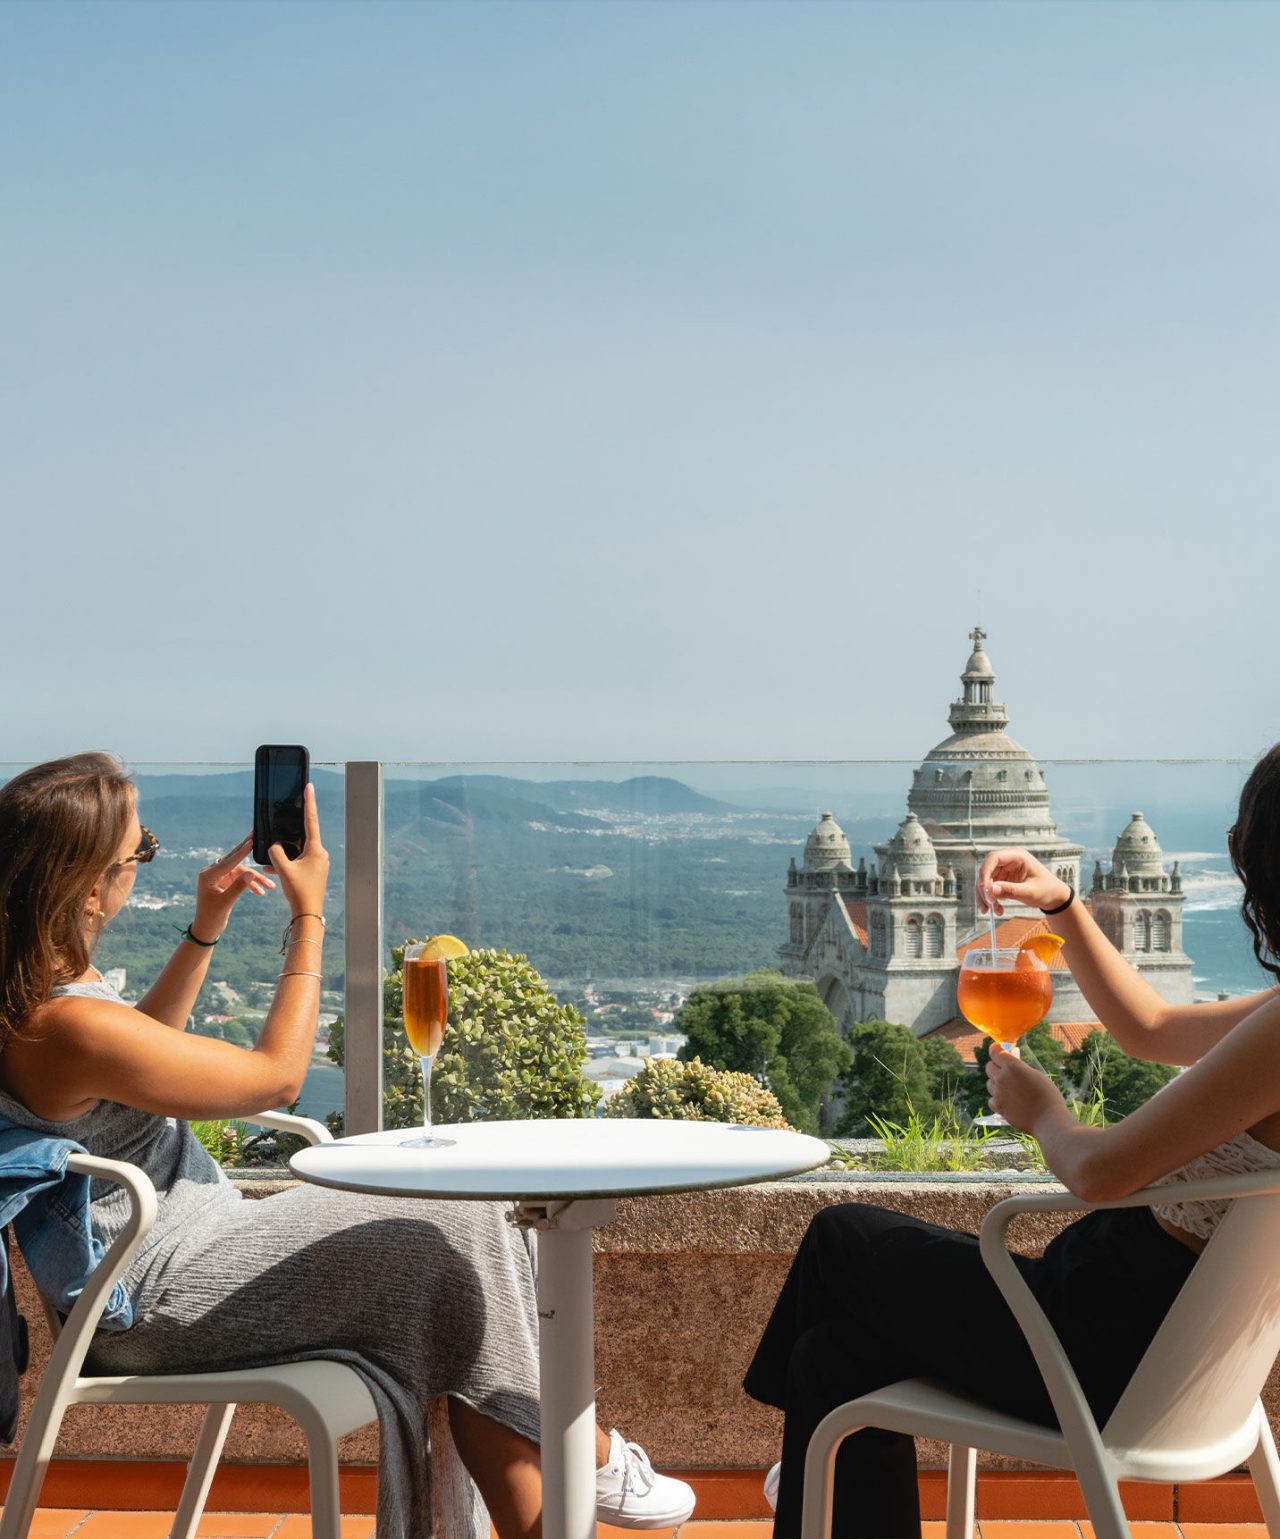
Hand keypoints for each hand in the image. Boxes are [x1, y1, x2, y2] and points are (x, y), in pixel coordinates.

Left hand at [193, 835, 275, 939]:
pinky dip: (250, 885)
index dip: (242, 851)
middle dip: (247, 851)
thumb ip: (238, 887)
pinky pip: (240, 879)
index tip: (252, 841)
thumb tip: (250, 873)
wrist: (206, 929)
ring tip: (270, 886)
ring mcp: (219, 877)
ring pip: (241, 872)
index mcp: (208, 875)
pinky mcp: (224, 882)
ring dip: (255, 879)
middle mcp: (212, 873)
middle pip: (233, 859)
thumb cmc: (211, 917)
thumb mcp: (225, 903)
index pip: (228, 861)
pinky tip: (260, 892)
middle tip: (256, 836)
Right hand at [267, 783, 329, 917]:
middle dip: (286, 837)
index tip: (309, 786)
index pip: (311, 820)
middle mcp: (319, 854)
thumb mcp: (283, 869)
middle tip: (279, 830)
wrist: (307, 914)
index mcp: (316, 849)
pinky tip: (272, 869)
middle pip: (300, 837)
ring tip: (273, 865)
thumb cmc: (298, 891)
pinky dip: (285, 863)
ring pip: (296, 851)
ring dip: (283, 855)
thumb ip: (275, 852)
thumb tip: (274, 845)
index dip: (309, 802)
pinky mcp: (312, 871)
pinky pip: (297, 861)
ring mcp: (317, 862)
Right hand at [977, 847, 1069, 916]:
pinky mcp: (1003, 880)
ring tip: (992, 910)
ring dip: (986, 896)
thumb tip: (991, 890)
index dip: (985, 871)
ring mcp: (1005, 870)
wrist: (1054, 897)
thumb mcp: (1030, 891)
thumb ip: (1011, 890)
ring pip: (986, 881)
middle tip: (987, 904)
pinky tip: (998, 909)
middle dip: (984, 888)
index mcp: (1018, 856)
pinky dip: (991, 900)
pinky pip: (990, 888)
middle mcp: (1009, 861)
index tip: (983, 888)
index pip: (994, 858)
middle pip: (987, 870)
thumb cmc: (1047, 890)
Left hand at [986, 1043, 1064, 1133]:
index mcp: (1012, 1066)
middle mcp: (1002, 1077)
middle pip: (989, 1066)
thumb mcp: (1036, 1074)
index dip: (995, 1049)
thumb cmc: (1047, 1095)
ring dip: (997, 1083)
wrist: (1048, 1119)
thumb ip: (1020, 1066)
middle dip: (996, 1066)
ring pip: (989, 1083)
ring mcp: (998, 1093)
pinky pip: (991, 1099)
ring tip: (1011, 1089)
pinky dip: (997, 1100)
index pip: (995, 1052)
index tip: (997, 1050)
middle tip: (1007, 1071)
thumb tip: (1012, 1056)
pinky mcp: (998, 1107)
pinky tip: (1008, 1101)